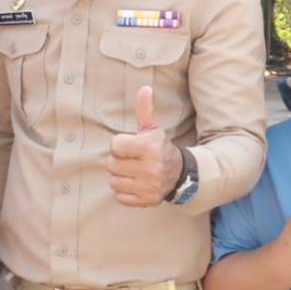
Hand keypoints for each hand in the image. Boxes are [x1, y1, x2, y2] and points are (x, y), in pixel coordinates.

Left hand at [108, 87, 181, 206]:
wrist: (178, 173)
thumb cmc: (159, 147)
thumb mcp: (152, 128)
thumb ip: (145, 109)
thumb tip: (145, 88)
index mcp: (150, 148)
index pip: (115, 146)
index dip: (120, 145)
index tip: (131, 146)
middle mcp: (151, 168)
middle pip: (112, 165)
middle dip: (118, 161)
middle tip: (131, 160)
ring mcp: (148, 187)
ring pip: (113, 182)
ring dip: (119, 177)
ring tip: (132, 171)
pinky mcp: (146, 201)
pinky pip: (120, 197)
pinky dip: (123, 192)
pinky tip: (134, 184)